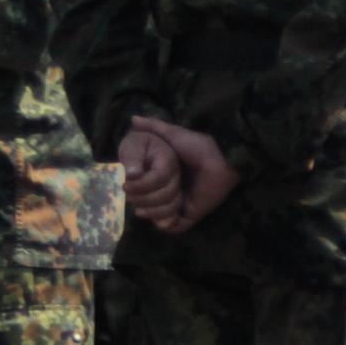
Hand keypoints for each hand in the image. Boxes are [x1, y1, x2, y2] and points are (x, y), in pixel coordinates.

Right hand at [127, 114, 240, 234]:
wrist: (219, 160)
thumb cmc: (197, 146)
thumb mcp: (173, 134)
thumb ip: (154, 126)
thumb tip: (133, 118)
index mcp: (167, 175)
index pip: (145, 187)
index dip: (135, 189)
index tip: (126, 186)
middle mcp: (173, 191)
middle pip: (150, 204)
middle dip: (142, 205)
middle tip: (135, 202)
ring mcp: (181, 203)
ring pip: (160, 217)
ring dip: (152, 215)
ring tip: (145, 210)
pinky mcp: (191, 214)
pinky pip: (175, 226)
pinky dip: (167, 225)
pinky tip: (161, 218)